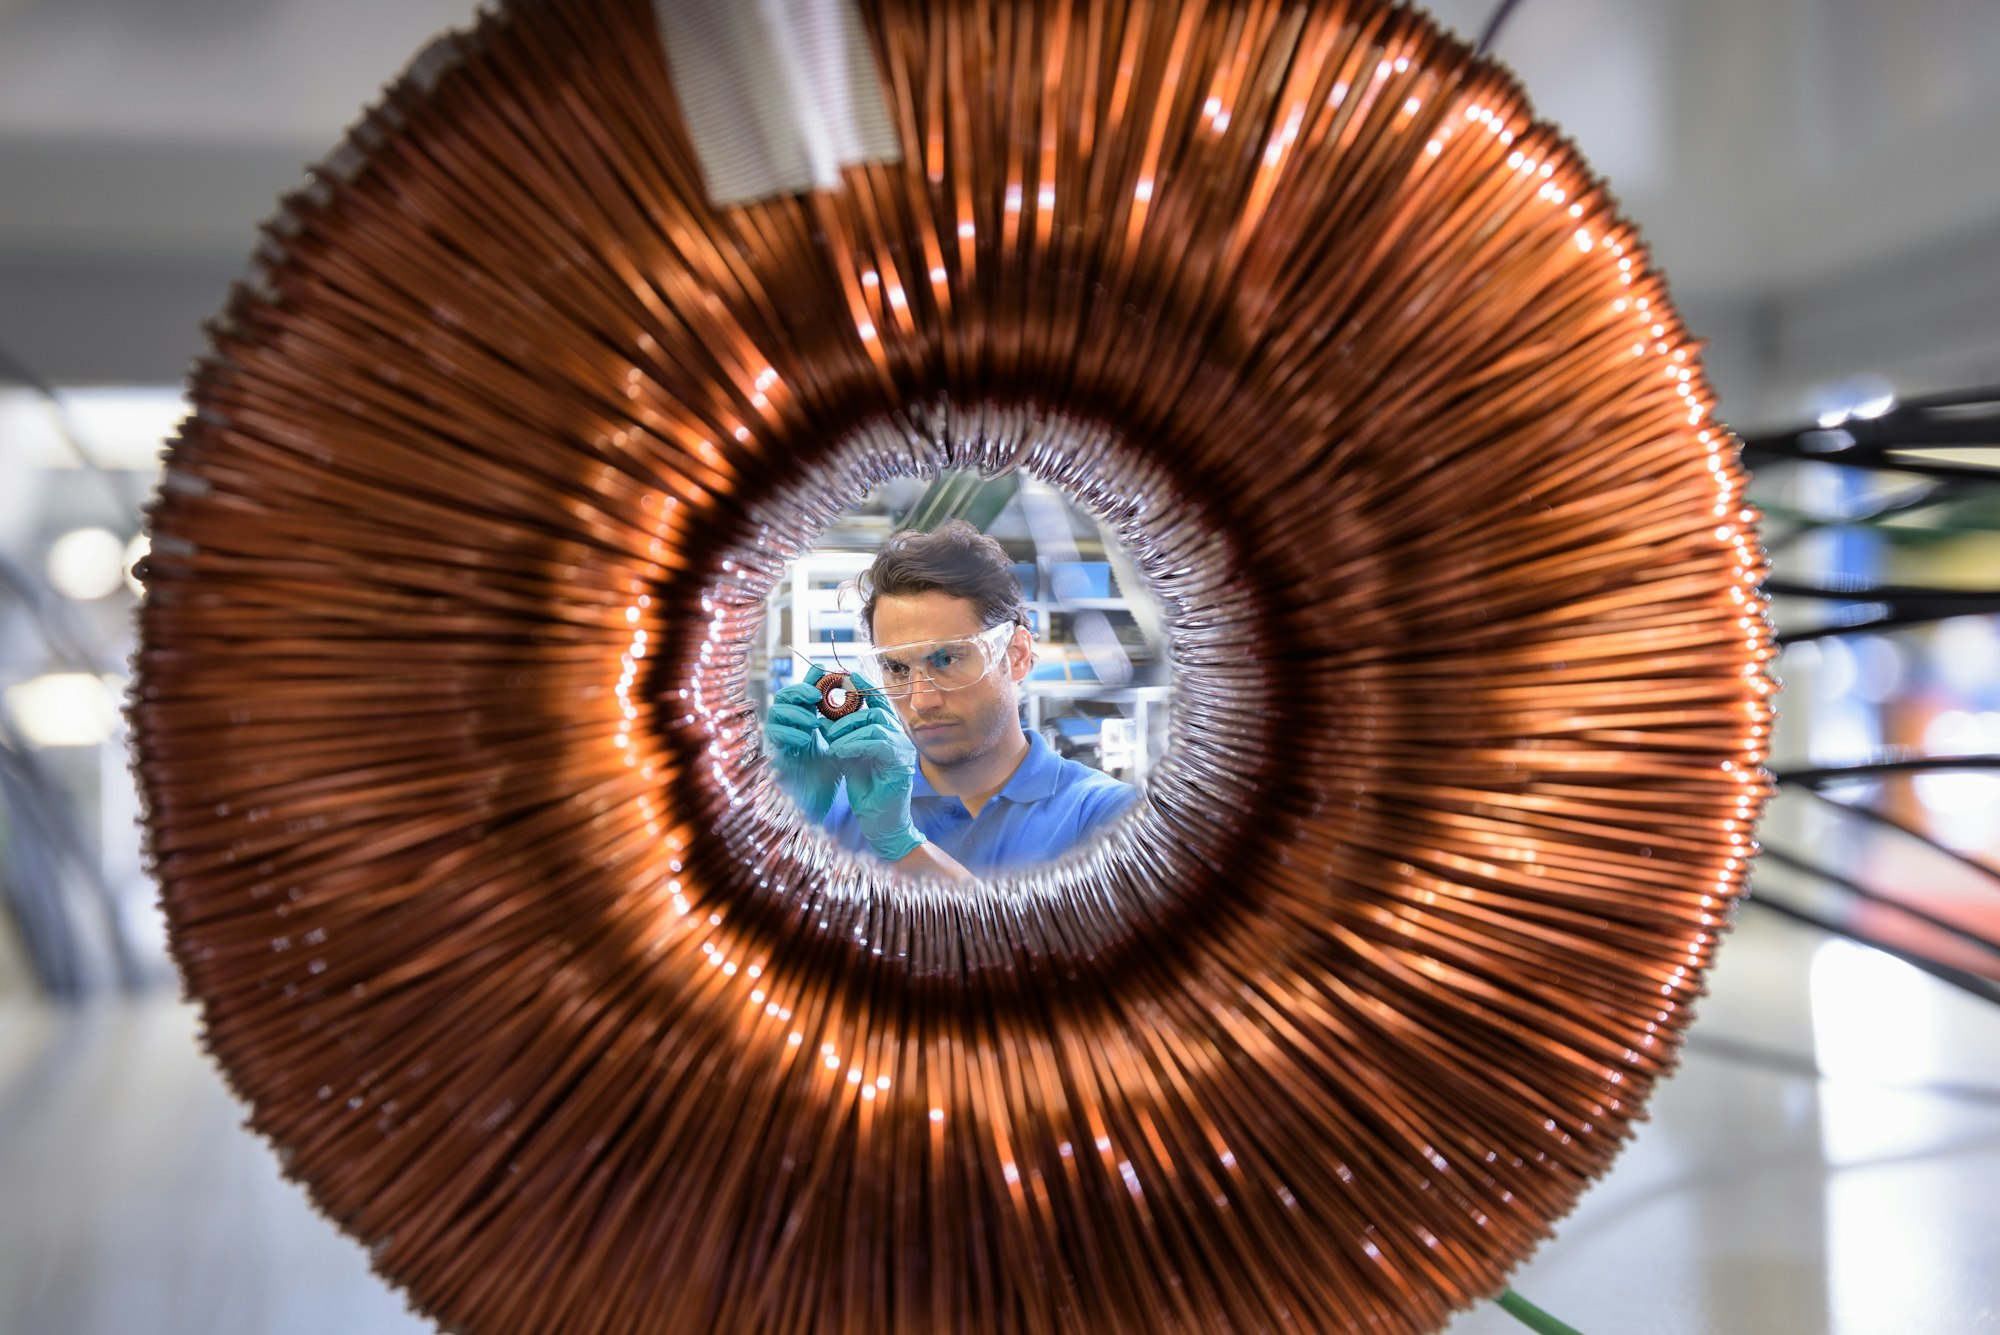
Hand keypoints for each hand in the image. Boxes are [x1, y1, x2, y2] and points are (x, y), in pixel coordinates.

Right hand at [762, 666, 840, 821]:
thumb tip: (859, 693)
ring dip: (796, 714)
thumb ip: (843, 721)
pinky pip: (773, 735)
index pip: (803, 691)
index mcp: (804, 720)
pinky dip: (790, 733)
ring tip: (813, 724)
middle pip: (784, 696)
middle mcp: (787, 726)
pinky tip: (806, 740)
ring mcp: (778, 740)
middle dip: (799, 691)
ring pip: (776, 712)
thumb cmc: (827, 773)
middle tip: (815, 696)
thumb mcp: (838, 742)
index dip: (811, 679)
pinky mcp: (772, 755)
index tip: (826, 671)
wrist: (816, 803)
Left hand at [824, 673, 923, 861]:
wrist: (880, 822)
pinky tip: (839, 752)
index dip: (860, 687)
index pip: (877, 701)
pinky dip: (854, 744)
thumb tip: (825, 715)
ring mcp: (902, 749)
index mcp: (888, 732)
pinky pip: (876, 742)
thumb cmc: (865, 789)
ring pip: (874, 723)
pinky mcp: (900, 762)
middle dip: (845, 713)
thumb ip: (845, 734)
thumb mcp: (850, 755)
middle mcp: (899, 736)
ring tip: (830, 744)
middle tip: (824, 724)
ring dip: (846, 730)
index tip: (843, 677)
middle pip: (873, 709)